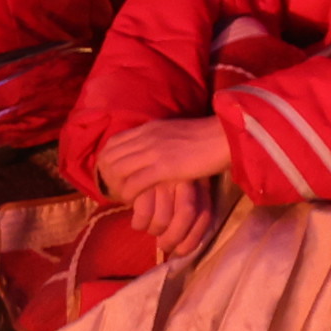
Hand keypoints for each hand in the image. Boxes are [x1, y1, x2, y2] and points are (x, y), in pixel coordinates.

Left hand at [95, 110, 234, 255]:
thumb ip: (158, 139)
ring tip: (125, 198)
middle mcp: (145, 137)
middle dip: (107, 177)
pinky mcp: (162, 167)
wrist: (224, 136)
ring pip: (118, 171)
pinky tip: (135, 202)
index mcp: (148, 128)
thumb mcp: (174, 132)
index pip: (112, 143)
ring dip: (117, 188)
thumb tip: (148, 152)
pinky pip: (133, 184)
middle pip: (110, 158)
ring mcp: (153, 151)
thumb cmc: (205, 136)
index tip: (111, 176)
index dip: (106, 161)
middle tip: (116, 191)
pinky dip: (129, 195)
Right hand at [122, 167, 215, 258]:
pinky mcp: (142, 180)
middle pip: (186, 215)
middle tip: (164, 246)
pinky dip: (140, 224)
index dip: (195, 236)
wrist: (143, 145)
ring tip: (150, 228)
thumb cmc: (168, 174)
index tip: (182, 251)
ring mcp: (164, 179)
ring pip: (162, 219)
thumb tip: (183, 247)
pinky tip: (138, 222)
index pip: (205, 213)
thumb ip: (188, 209)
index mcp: (200, 181)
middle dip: (173, 238)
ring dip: (155, 231)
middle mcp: (185, 178)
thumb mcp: (186, 185)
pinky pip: (143, 214)